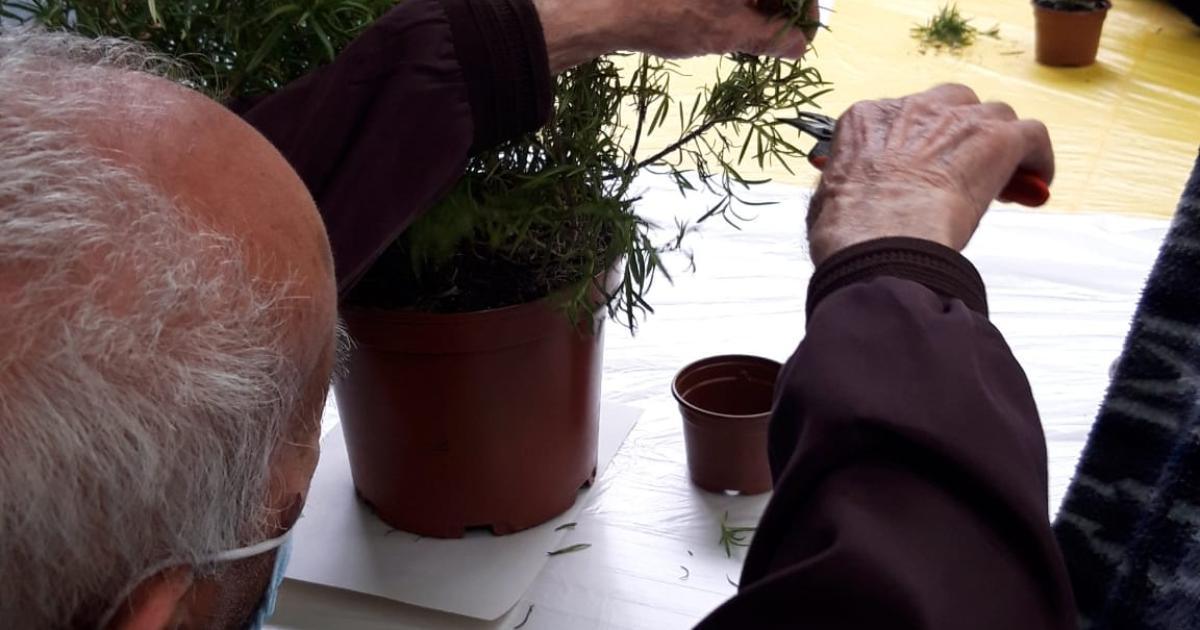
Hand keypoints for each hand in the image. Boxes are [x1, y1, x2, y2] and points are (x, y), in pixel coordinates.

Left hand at [535, 0, 817, 72]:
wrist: (605, 7)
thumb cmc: (669, 15)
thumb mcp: (728, 32)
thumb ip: (770, 37)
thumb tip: (795, 46)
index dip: (804, 11)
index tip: (802, 38)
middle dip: (776, 8)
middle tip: (775, 43)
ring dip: (752, 6)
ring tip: (746, 38)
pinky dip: (727, 1)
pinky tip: (718, 23)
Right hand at [807, 84, 1053, 263]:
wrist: (878, 242)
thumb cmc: (848, 233)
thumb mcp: (829, 200)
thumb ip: (844, 187)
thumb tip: (843, 201)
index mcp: (866, 119)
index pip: (901, 116)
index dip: (921, 143)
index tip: (927, 169)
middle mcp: (912, 108)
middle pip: (953, 103)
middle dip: (962, 131)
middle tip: (965, 169)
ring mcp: (958, 120)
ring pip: (994, 115)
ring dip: (999, 141)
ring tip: (1002, 178)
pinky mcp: (997, 139)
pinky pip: (1032, 134)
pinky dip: (1037, 157)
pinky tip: (1037, 182)